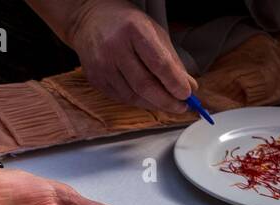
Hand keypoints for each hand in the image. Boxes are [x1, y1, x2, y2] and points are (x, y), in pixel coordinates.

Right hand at [61, 0, 193, 113]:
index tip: (187, 94)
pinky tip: (148, 100)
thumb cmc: (127, 25)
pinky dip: (137, 101)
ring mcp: (102, 65)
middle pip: (144, 85)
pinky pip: (120, 98)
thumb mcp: (154, 32)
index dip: (174, 83)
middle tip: (181, 107)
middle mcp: (115, 48)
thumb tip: (188, 86)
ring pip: (132, 96)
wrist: (90, 21)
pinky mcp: (95, 79)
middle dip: (165, 100)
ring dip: (153, 104)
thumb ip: (171, 60)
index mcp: (134, 30)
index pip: (159, 64)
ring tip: (167, 104)